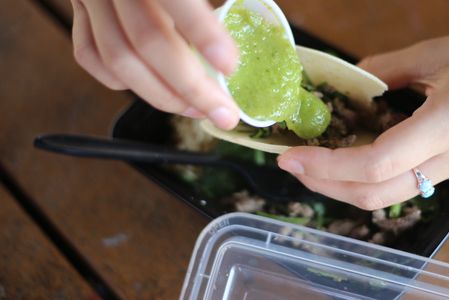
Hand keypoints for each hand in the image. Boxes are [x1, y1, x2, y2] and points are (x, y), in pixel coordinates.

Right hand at [71, 0, 239, 129]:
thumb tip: (255, 3)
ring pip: (119, 60)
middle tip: (224, 111)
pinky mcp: (78, 8)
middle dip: (191, 88)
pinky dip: (121, 81)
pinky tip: (153, 89)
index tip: (230, 66)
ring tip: (197, 110)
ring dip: (162, 96)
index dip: (203, 34)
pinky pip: (90, 55)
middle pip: (147, 42)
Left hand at [277, 24, 448, 209]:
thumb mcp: (442, 51)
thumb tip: (351, 83)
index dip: (330, 165)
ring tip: (312, 163)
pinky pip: (404, 185)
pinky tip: (349, 160)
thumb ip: (389, 69)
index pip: (379, 162)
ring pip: (388, 195)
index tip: (293, 155)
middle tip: (292, 162)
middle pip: (376, 193)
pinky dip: (367, 179)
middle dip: (326, 184)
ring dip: (343, 186)